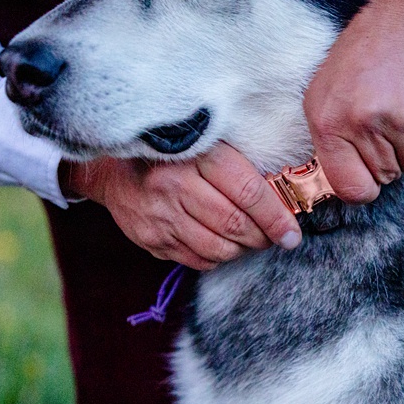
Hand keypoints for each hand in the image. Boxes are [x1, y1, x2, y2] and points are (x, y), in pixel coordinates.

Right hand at [60, 143, 301, 269]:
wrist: (111, 168)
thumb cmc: (172, 151)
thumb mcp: (206, 142)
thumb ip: (240, 164)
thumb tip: (285, 196)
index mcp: (195, 155)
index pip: (248, 192)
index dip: (276, 217)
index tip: (292, 232)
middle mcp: (174, 186)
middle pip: (235, 224)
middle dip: (264, 236)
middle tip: (277, 236)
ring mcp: (160, 217)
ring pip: (219, 248)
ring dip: (244, 249)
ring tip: (252, 239)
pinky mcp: (152, 240)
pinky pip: (198, 260)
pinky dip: (219, 257)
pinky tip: (224, 244)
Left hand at [303, 0, 403, 203]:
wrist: (401, 19)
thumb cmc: (355, 61)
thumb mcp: (320, 98)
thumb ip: (327, 145)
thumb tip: (343, 187)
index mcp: (333, 124)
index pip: (353, 190)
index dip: (360, 186)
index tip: (363, 174)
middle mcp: (370, 124)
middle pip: (386, 177)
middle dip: (383, 159)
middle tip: (380, 125)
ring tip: (398, 114)